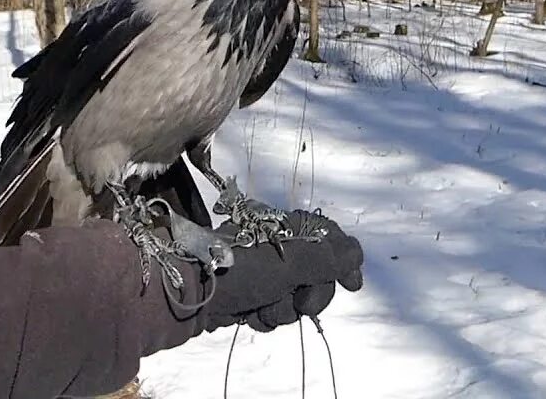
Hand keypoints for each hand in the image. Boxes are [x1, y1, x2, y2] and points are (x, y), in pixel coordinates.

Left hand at [208, 211, 364, 333]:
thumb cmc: (244, 270)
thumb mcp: (292, 260)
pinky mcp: (248, 295)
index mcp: (288, 229)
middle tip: (299, 301)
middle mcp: (277, 247)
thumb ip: (330, 258)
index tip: (352, 286)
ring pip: (293, 298)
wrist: (190, 293)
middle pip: (316, 276)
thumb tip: (356, 253)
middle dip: (309, 295)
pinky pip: (272, 310)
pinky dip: (264, 316)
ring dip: (282, 309)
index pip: (329, 240)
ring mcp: (262, 273)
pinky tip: (250, 314)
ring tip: (262, 307)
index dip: (345, 262)